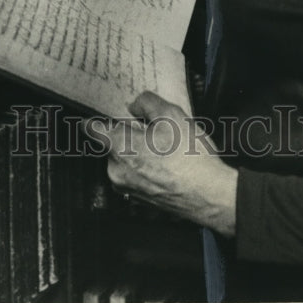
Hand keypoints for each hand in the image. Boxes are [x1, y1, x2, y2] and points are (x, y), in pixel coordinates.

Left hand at [89, 91, 237, 237]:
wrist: (211, 197)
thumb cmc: (191, 158)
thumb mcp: (171, 115)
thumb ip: (147, 103)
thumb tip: (135, 106)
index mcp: (119, 148)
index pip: (92, 129)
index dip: (95, 116)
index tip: (99, 111)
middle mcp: (117, 171)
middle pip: (113, 144)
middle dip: (129, 134)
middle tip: (153, 127)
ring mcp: (128, 188)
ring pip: (126, 160)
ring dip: (140, 151)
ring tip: (167, 146)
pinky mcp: (141, 200)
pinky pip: (138, 175)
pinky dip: (148, 167)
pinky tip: (170, 162)